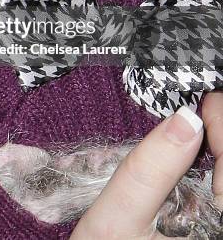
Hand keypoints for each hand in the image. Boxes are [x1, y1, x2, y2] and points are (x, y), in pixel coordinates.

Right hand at [70, 95, 222, 239]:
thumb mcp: (116, 221)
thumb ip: (149, 168)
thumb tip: (184, 119)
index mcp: (214, 230)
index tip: (205, 101)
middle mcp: (222, 230)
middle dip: (222, 135)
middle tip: (202, 111)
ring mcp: (217, 230)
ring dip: (218, 152)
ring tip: (200, 132)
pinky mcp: (208, 228)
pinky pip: (220, 194)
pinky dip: (212, 168)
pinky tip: (198, 162)